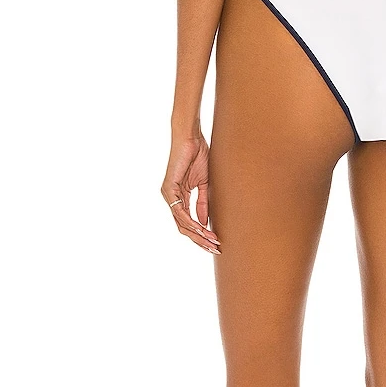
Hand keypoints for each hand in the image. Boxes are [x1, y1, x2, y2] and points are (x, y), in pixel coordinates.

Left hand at [161, 133, 220, 254]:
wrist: (191, 138)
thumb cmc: (198, 156)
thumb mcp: (204, 184)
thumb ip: (203, 202)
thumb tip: (204, 221)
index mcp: (179, 197)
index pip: (188, 222)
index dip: (202, 234)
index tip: (216, 242)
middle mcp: (172, 198)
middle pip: (184, 227)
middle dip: (200, 240)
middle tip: (215, 248)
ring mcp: (168, 195)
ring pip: (181, 223)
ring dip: (198, 234)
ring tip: (212, 241)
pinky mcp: (169, 189)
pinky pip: (180, 211)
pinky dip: (191, 222)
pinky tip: (202, 229)